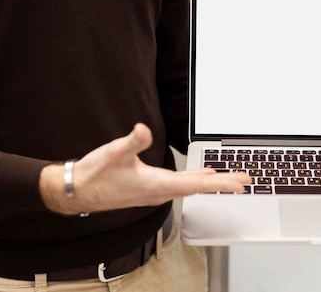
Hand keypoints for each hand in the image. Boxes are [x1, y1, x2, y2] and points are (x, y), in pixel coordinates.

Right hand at [40, 123, 250, 214]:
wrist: (75, 192)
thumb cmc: (94, 174)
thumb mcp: (113, 153)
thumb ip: (131, 141)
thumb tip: (143, 129)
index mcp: (157, 184)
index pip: (196, 184)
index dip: (220, 183)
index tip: (239, 184)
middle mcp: (160, 191)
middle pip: (199, 187)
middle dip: (223, 183)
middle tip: (245, 181)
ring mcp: (155, 192)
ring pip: (191, 187)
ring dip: (211, 183)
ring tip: (230, 179)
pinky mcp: (150, 189)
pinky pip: (181, 186)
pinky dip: (195, 180)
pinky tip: (201, 175)